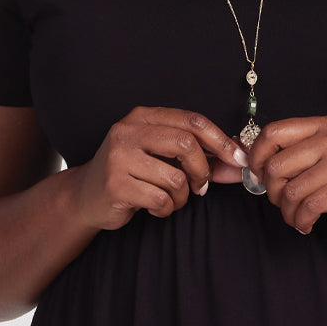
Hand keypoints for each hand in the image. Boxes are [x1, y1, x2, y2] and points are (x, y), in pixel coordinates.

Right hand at [67, 107, 247, 230]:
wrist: (86, 196)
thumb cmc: (132, 174)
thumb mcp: (162, 157)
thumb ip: (200, 156)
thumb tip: (240, 162)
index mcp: (143, 117)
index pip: (192, 121)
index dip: (221, 140)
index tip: (239, 158)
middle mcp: (128, 131)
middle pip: (187, 144)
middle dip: (202, 170)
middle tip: (201, 186)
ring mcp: (119, 157)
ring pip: (176, 177)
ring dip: (182, 196)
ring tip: (170, 198)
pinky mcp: (115, 184)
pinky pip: (160, 199)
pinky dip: (166, 208)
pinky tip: (154, 206)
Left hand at [249, 116, 326, 236]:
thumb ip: (296, 154)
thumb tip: (250, 160)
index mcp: (323, 126)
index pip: (273, 132)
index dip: (256, 156)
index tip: (257, 175)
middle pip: (277, 165)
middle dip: (271, 191)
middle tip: (280, 203)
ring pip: (292, 190)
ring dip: (287, 212)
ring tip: (297, 217)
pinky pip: (310, 206)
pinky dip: (302, 220)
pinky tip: (307, 224)